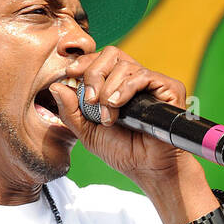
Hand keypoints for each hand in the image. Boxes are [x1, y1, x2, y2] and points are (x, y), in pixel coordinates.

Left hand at [49, 48, 206, 188]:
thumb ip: (71, 111)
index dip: (84, 62)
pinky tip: (117, 105)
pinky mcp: (168, 87)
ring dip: (109, 90)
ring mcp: (151, 82)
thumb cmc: (121, 152)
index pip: (100, 60)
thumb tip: (55, 86)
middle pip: (111, 54)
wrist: (145, 168)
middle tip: (90, 100)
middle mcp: (134, 80)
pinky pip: (142, 76)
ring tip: (107, 116)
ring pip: (124, 65)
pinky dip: (125, 89)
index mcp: (116, 85)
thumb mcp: (87, 132)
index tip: (70, 72)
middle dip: (94, 74)